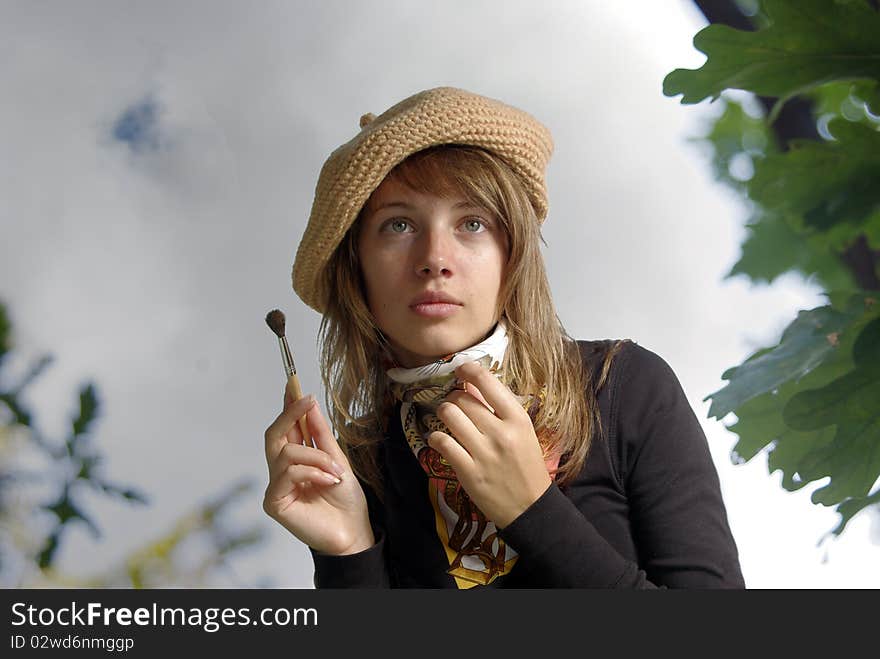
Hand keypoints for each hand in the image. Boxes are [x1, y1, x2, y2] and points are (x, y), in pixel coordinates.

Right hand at [262, 385, 373, 554]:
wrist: (353, 531)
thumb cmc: (345, 500)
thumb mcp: (336, 459)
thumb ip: (319, 434)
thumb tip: (308, 402)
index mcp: (296, 460)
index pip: (286, 429)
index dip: (287, 407)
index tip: (293, 384)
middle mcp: (281, 472)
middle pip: (273, 435)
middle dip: (290, 414)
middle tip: (307, 401)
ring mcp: (276, 487)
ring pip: (285, 453)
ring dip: (316, 458)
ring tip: (336, 472)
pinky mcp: (274, 502)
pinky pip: (288, 474)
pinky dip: (312, 473)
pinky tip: (328, 483)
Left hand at [426, 361, 551, 528]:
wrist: (530, 507)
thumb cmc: (526, 466)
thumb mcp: (523, 433)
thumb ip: (500, 410)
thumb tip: (472, 385)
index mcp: (518, 420)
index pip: (487, 382)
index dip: (468, 370)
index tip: (460, 371)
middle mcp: (500, 433)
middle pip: (462, 399)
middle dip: (454, 398)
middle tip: (456, 405)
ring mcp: (483, 453)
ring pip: (449, 415)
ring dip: (444, 414)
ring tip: (449, 420)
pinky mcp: (468, 472)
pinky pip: (441, 442)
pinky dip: (436, 438)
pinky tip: (440, 441)